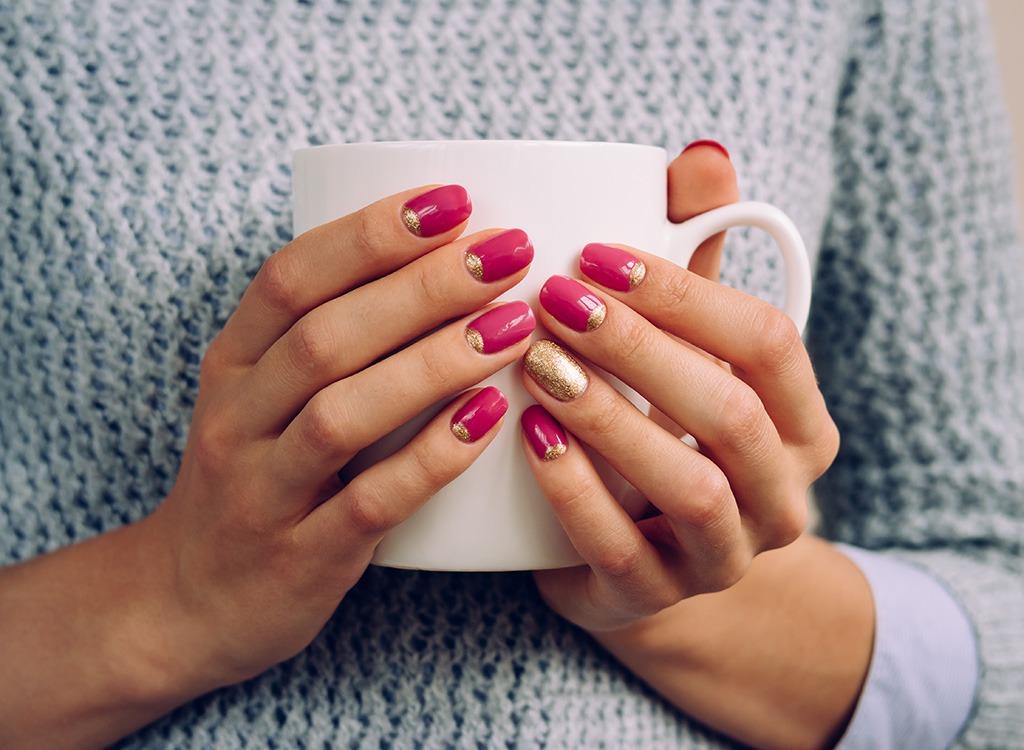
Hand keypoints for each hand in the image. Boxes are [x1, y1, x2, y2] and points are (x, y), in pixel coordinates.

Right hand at [137, 185, 535, 690]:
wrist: (189, 601)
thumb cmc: (258, 476)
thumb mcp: (264, 398)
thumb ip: (331, 337)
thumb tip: (447, 263)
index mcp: (231, 363)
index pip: (290, 278)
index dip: (370, 233)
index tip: (453, 200)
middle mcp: (236, 418)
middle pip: (325, 335)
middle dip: (421, 287)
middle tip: (506, 253)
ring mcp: (263, 491)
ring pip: (343, 413)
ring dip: (434, 363)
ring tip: (512, 327)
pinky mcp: (301, 557)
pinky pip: (370, 502)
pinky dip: (432, 457)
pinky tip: (489, 417)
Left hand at [522, 146, 838, 633]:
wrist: (646, 556)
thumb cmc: (665, 427)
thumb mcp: (690, 346)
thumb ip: (699, 258)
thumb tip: (702, 155)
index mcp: (801, 421)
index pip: (768, 341)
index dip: (686, 291)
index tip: (597, 251)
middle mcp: (780, 494)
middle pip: (731, 412)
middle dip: (641, 347)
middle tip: (554, 297)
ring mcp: (722, 558)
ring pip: (688, 487)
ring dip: (610, 416)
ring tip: (538, 363)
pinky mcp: (655, 599)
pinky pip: (621, 551)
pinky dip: (574, 491)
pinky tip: (526, 436)